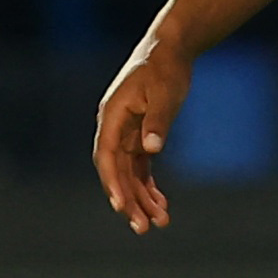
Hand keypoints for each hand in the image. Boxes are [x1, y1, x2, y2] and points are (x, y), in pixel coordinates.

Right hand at [93, 35, 192, 233]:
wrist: (170, 49)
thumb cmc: (165, 68)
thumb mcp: (165, 92)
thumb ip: (158, 121)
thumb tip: (151, 149)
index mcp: (112, 117)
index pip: (107, 158)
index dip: (113, 183)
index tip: (122, 206)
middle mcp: (113, 129)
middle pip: (117, 172)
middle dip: (130, 201)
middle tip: (144, 227)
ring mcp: (125, 134)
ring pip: (129, 174)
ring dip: (141, 198)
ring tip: (158, 223)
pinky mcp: (139, 136)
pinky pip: (141, 167)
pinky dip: (149, 185)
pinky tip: (160, 204)